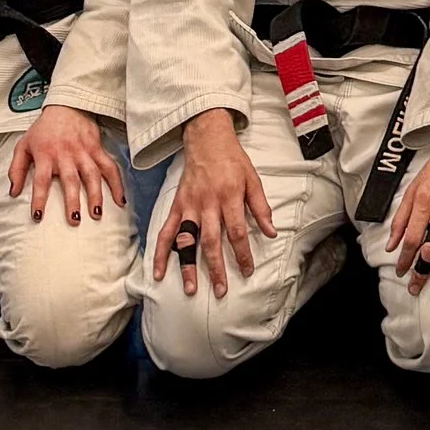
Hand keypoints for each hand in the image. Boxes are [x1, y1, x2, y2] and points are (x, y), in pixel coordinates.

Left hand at [10, 102, 124, 224]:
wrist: (66, 105)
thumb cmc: (43, 130)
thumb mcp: (23, 145)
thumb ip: (17, 169)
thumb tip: (13, 193)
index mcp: (45, 154)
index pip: (41, 180)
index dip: (39, 198)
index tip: (38, 216)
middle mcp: (66, 154)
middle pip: (70, 179)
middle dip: (73, 200)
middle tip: (74, 220)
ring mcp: (84, 151)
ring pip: (92, 174)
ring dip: (95, 194)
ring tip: (96, 213)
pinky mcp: (97, 148)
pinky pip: (109, 166)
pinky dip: (116, 182)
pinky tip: (120, 199)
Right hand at [151, 106, 273, 295]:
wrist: (207, 139)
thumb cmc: (233, 160)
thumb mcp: (253, 179)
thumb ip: (261, 207)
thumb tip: (271, 232)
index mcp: (230, 196)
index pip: (237, 231)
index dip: (243, 253)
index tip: (247, 271)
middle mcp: (208, 203)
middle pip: (211, 241)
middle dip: (216, 268)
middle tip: (220, 291)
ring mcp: (189, 205)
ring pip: (187, 240)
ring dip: (187, 266)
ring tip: (190, 289)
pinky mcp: (177, 205)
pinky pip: (166, 231)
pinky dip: (160, 252)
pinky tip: (158, 271)